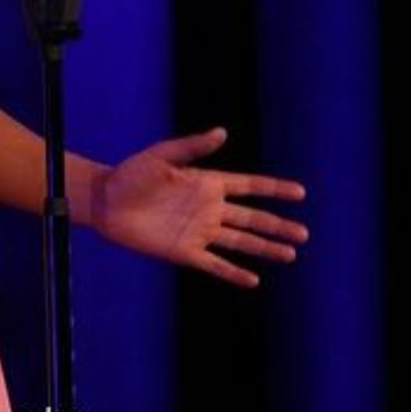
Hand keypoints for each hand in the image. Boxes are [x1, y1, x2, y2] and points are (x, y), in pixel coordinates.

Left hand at [90, 127, 307, 287]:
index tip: (300, 192)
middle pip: (252, 218)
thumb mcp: (161, 155)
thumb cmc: (131, 174)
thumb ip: (193, 147)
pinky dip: (233, 272)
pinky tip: (253, 280)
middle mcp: (209, 208)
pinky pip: (214, 264)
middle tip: (304, 233)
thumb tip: (222, 132)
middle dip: (278, 225)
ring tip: (290, 254)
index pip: (249, 186)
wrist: (106, 202)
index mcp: (207, 182)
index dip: (274, 189)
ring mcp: (199, 231)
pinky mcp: (185, 252)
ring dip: (265, 248)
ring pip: (240, 241)